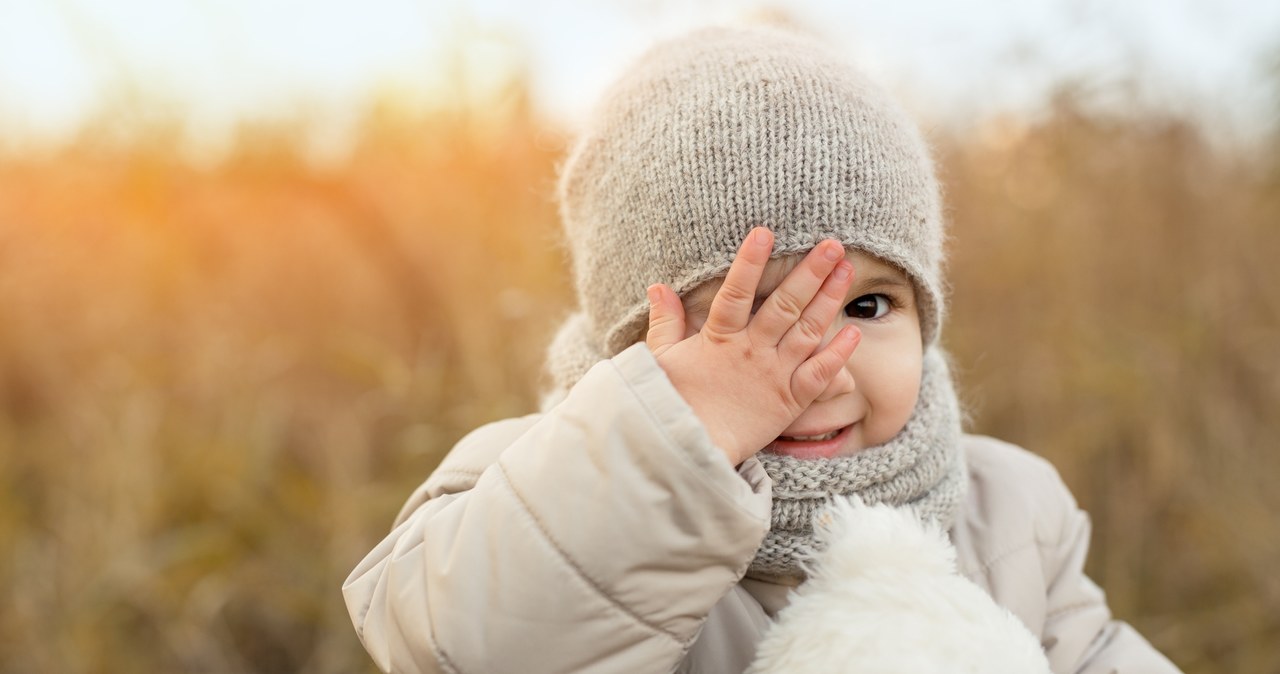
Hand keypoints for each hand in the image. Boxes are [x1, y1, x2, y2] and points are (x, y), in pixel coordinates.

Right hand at [645, 228, 860, 465]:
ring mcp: (773, 376)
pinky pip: (818, 376)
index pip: (736, 291)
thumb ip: (665, 323)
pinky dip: (838, 355)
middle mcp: (750, 352)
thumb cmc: (671, 405)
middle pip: (785, 304)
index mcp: (718, 339)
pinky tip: (853, 332)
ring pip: (807, 331)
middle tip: (833, 244)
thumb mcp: (661, 360)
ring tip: (847, 269)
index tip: (764, 232)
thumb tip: (657, 288)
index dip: (750, 262)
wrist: (688, 452)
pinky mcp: (788, 402)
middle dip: (811, 272)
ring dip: (829, 299)